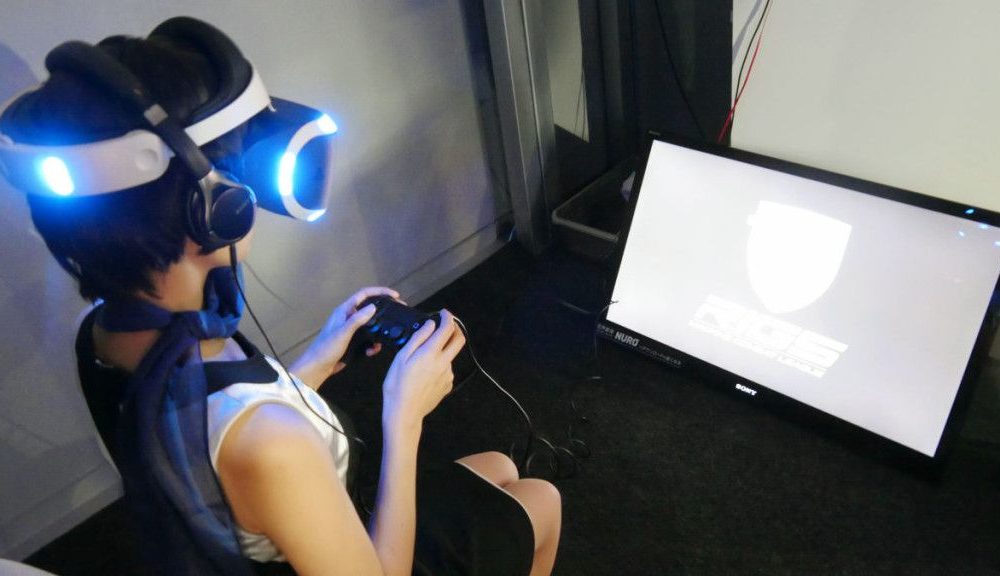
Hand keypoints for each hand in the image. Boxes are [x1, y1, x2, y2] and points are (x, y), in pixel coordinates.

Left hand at [290, 286, 399, 388]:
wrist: (317, 367)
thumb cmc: (327, 348)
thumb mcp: (343, 332)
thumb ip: (357, 319)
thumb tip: (373, 307)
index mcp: (344, 310)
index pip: (364, 294)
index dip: (380, 292)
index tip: (395, 296)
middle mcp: (348, 317)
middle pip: (369, 308)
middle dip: (383, 312)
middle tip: (396, 315)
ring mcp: (350, 329)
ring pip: (370, 325)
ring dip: (378, 332)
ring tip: (381, 341)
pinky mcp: (352, 341)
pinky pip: (368, 338)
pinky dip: (372, 344)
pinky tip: (371, 351)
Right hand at [381, 309, 465, 438]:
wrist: (404, 413)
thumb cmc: (397, 385)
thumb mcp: (401, 358)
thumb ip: (418, 339)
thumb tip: (430, 324)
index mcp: (431, 353)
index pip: (447, 329)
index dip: (447, 317)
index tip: (443, 313)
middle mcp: (444, 362)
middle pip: (459, 340)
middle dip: (455, 328)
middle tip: (446, 325)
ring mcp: (448, 375)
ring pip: (451, 355)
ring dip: (444, 349)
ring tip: (425, 355)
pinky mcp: (448, 385)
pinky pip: (447, 369)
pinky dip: (440, 364)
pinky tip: (426, 372)